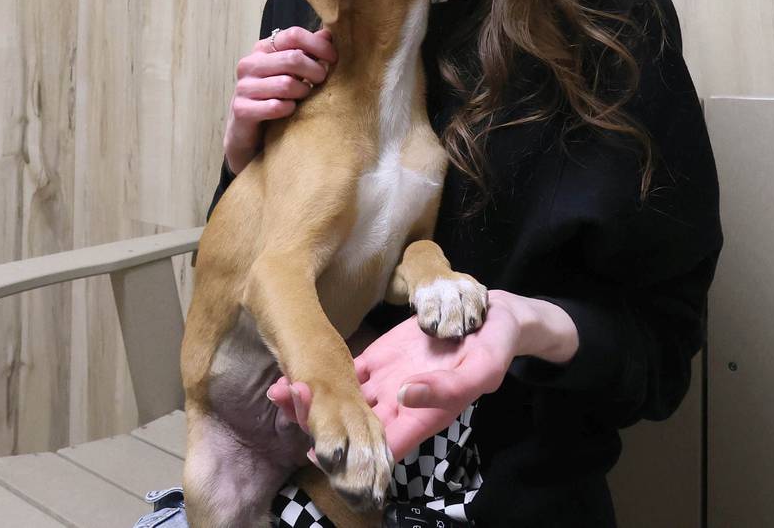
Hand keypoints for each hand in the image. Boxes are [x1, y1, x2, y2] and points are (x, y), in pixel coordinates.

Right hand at [224, 26, 336, 173]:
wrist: (247, 130)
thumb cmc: (273, 95)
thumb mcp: (291, 71)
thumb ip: (307, 52)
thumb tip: (328, 34)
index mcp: (263, 49)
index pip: (293, 35)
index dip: (318, 45)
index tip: (333, 58)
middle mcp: (250, 64)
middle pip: (293, 58)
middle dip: (315, 71)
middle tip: (321, 81)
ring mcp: (243, 86)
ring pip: (286, 84)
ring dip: (302, 92)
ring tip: (304, 96)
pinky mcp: (241, 109)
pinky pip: (276, 106)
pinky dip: (289, 109)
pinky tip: (290, 110)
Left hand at [268, 292, 541, 461]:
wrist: (492, 319)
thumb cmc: (494, 348)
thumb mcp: (481, 370)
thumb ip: (446, 388)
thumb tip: (404, 396)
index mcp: (421, 418)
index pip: (379, 449)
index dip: (350, 454)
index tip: (317, 446)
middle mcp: (396, 406)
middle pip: (350, 429)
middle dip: (316, 421)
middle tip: (288, 399)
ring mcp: (385, 382)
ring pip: (340, 401)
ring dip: (311, 400)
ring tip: (279, 389)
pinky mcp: (379, 357)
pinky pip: (344, 372)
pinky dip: (320, 374)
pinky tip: (294, 369)